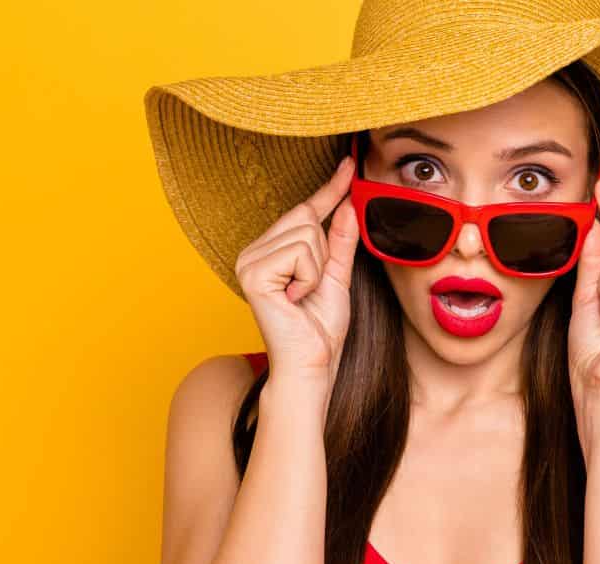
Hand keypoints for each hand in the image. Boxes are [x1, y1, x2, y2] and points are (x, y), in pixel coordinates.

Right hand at [234, 154, 360, 388]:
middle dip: (323, 251)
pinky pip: (299, 252)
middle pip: (307, 217)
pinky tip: (294, 299)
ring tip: (302, 296)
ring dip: (317, 268)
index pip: (305, 210)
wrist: (312, 363)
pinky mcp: (252, 273)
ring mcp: (249, 260)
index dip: (330, 188)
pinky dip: (308, 277)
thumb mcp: (337, 276)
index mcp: (270, 250)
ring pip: (307, 234)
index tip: (350, 163)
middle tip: (312, 286)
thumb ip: (340, 241)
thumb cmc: (320, 328)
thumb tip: (347, 201)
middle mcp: (254, 250)